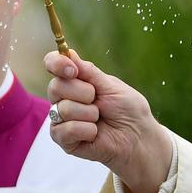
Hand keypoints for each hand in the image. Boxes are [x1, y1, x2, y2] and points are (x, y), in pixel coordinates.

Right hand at [45, 50, 173, 192]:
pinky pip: (65, 130)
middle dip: (83, 93)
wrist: (138, 138)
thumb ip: (89, 72)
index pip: (53, 64)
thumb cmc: (129, 111)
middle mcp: (64, 97)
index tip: (71, 70)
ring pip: (62, 109)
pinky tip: (95, 134)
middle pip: (55, 86)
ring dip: (89, 114)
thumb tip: (69, 53)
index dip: (57, 64)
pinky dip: (86, 130)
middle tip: (98, 101)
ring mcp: (61, 118)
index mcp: (76, 80)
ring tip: (100, 120)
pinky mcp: (63, 139)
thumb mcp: (112, 86)